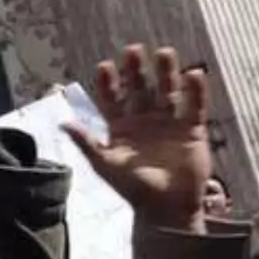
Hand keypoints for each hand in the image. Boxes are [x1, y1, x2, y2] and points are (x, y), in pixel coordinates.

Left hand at [64, 45, 211, 232]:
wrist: (165, 208)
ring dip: (166, 74)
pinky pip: (194, 107)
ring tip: (164, 53)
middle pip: (140, 90)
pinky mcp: (192, 130)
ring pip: (167, 92)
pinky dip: (195, 92)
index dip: (109, 83)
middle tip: (133, 50)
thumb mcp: (105, 165)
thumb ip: (86, 143)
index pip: (113, 99)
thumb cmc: (133, 189)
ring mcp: (169, 124)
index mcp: (122, 128)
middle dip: (136, 71)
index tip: (105, 66)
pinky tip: (193, 74)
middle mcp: (145, 121)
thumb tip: (63, 123)